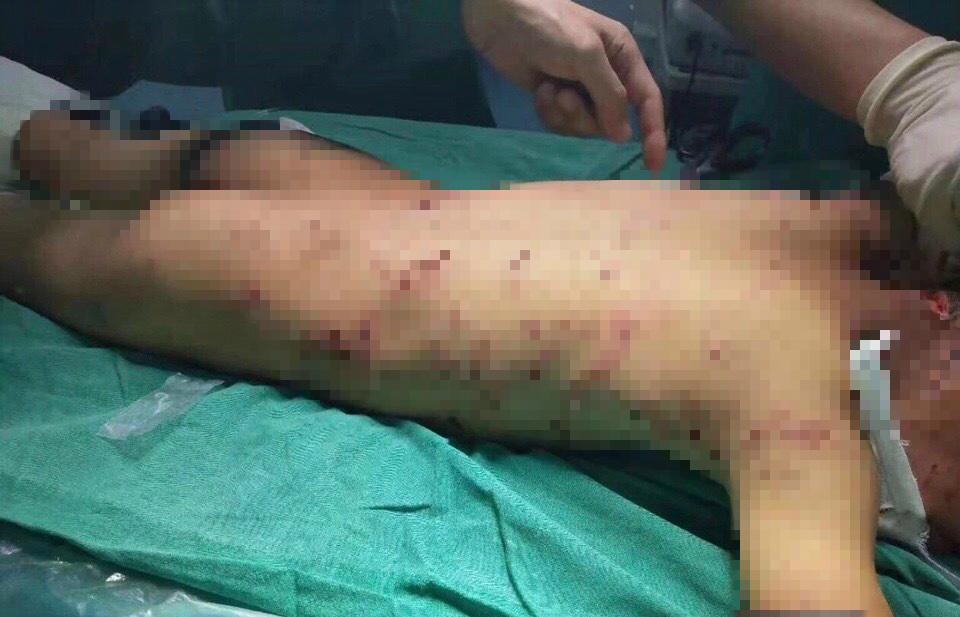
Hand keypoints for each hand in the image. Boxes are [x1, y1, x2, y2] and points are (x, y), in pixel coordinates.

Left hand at [463, 0, 666, 170]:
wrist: (500, 19)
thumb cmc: (549, 27)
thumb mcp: (586, 55)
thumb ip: (609, 95)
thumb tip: (623, 136)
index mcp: (624, 58)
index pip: (647, 101)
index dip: (653, 133)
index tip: (653, 164)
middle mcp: (606, 75)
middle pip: (611, 121)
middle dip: (587, 117)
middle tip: (566, 98)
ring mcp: (578, 88)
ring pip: (584, 125)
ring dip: (565, 114)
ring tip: (550, 90)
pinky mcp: (553, 97)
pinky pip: (561, 123)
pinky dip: (549, 112)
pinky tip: (539, 91)